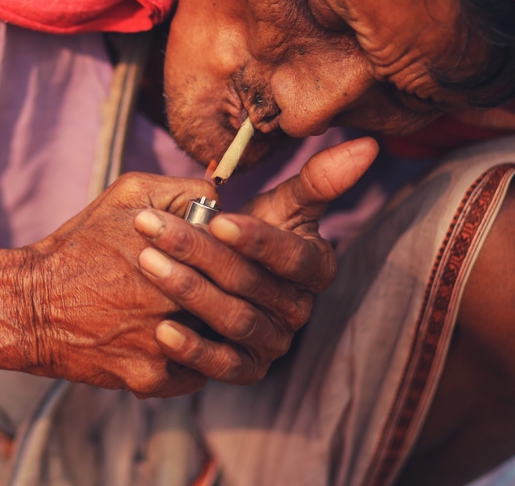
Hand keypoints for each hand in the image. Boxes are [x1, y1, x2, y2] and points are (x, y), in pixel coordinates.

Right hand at [23, 172, 218, 396]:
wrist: (31, 306)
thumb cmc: (81, 244)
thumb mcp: (129, 195)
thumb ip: (183, 190)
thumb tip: (223, 201)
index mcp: (179, 253)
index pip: (239, 255)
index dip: (240, 253)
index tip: (231, 253)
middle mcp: (176, 302)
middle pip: (233, 300)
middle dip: (231, 292)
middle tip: (219, 286)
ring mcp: (165, 344)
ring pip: (220, 341)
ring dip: (217, 328)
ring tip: (203, 312)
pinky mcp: (151, 378)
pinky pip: (195, 373)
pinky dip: (193, 358)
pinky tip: (180, 339)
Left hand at [132, 137, 378, 384]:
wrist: (214, 279)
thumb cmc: (249, 232)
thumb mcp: (282, 203)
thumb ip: (319, 179)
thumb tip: (367, 145)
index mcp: (316, 268)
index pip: (293, 257)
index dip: (257, 240)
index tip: (217, 218)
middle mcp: (299, 310)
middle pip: (251, 284)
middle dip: (199, 252)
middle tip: (152, 227)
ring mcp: (274, 343)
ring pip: (234, 319)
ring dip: (188, 292)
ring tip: (146, 263)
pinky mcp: (246, 370)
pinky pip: (222, 366)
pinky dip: (193, 350)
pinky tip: (161, 330)